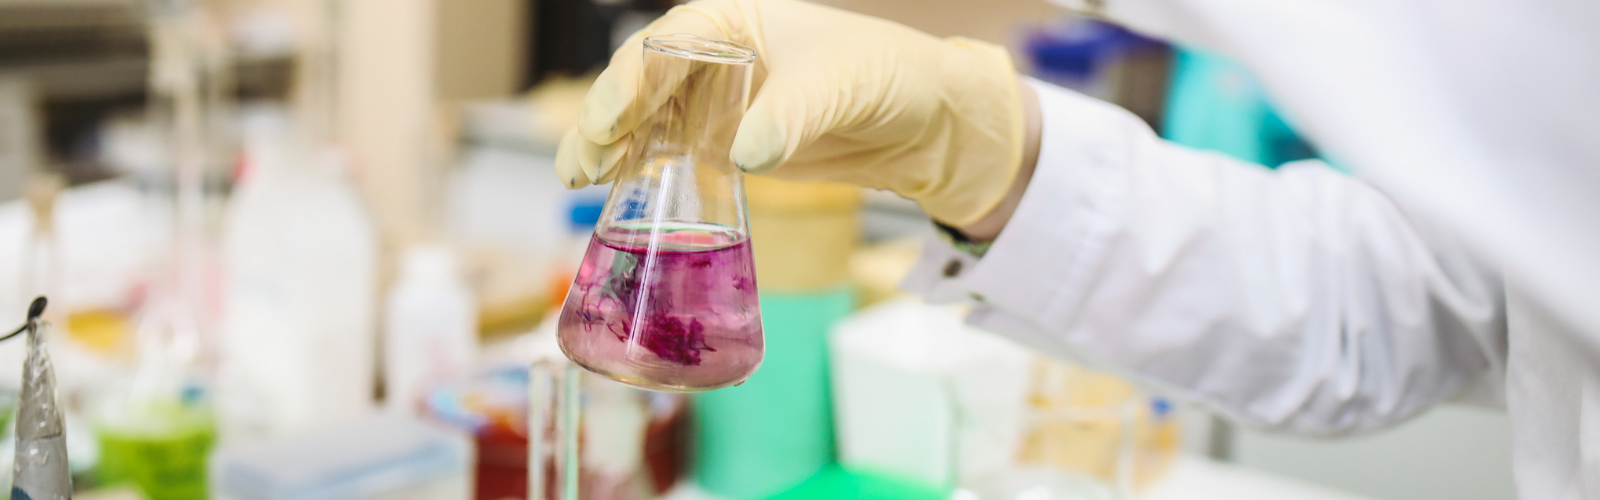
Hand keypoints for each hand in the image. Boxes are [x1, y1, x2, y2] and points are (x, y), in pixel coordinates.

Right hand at [556, 0, 1035, 226]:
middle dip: (605, 120)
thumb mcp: (839, 85)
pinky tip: (617, 195)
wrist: (923, 123)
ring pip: (648, 121)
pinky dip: (643, 174)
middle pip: (642, 83)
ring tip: (583, 181)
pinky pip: (673, 155)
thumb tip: (743, 152)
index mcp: (735, 19)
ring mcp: (717, 102)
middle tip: (582, 162)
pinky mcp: (727, 144)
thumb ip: (789, 115)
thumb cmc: (886, 76)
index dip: (630, 81)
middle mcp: (715, 56)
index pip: (666, 43)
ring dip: (612, 149)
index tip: (609, 120)